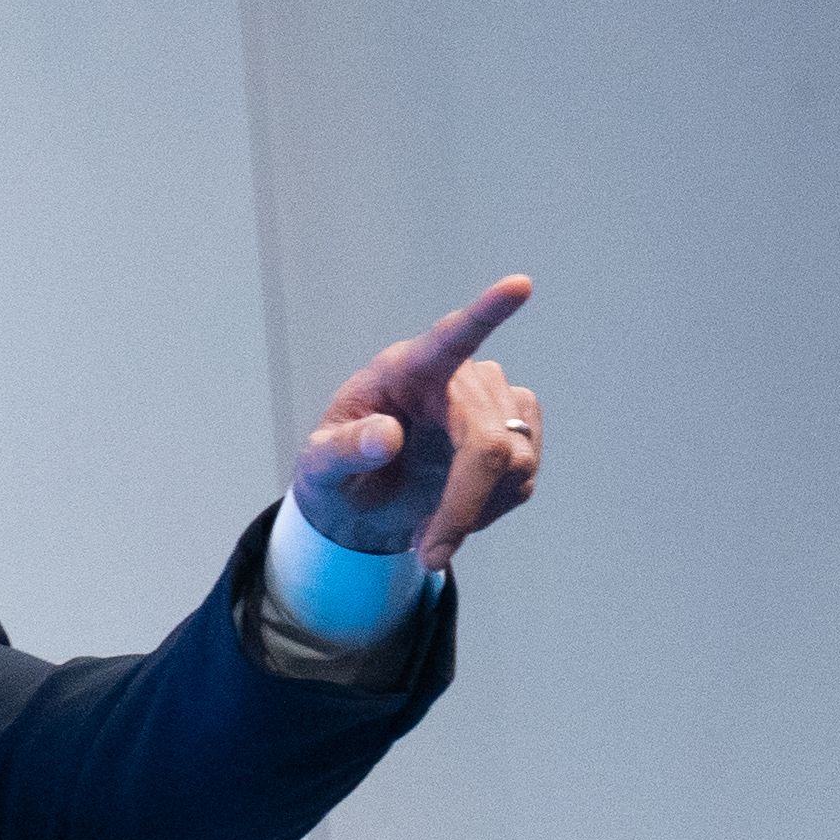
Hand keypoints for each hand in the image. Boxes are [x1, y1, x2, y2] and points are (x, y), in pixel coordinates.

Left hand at [293, 274, 543, 572]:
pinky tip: (453, 513)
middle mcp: (462, 379)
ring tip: (425, 529)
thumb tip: (386, 436)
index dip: (486, 313)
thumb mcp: (318, 468)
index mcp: (408, 370)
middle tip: (429, 554)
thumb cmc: (335, 471)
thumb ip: (341, 451)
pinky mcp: (520, 434)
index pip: (450, 338)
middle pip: (487, 442)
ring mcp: (497, 403)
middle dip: (463, 505)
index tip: (519, 285)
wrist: (362, 501)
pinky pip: (522, 481)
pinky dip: (486, 512)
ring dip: (470, 513)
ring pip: (513, 466)